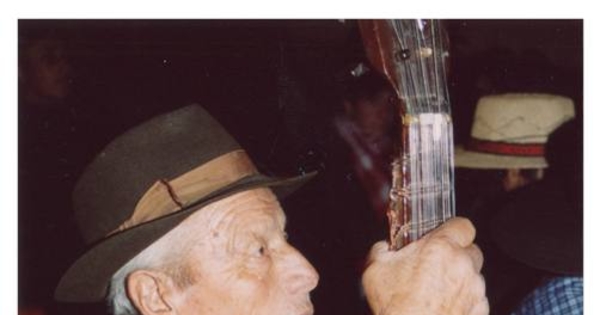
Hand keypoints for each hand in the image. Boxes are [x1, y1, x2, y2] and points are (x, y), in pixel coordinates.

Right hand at [362, 217, 487, 314]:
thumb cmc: (396, 308)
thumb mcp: (375, 269)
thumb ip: (382, 248)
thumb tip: (384, 246)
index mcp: (441, 247)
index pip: (463, 224)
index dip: (453, 229)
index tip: (444, 235)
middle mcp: (463, 265)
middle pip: (471, 250)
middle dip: (456, 255)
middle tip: (435, 265)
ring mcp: (474, 290)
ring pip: (474, 275)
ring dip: (460, 279)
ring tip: (436, 291)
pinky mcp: (479, 311)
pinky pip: (477, 299)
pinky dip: (465, 300)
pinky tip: (443, 306)